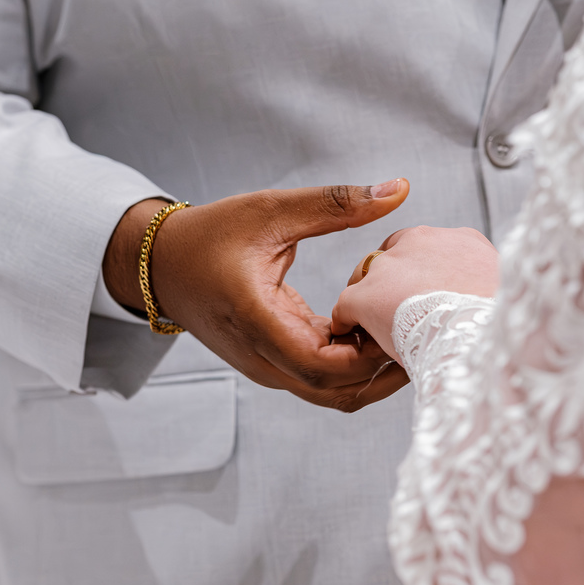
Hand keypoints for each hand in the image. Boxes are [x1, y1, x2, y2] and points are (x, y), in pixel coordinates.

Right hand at [103, 180, 411, 411]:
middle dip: (383, 370)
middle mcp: (262, 357)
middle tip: (420, 331)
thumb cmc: (211, 235)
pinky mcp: (275, 366)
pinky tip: (377, 332)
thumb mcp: (272, 210)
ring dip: (372, 374)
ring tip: (403, 333)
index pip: (321, 364)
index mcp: (256, 319)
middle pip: (335, 393)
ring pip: (332, 395)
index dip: (366, 352)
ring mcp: (268, 368)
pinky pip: (322, 382)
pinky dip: (354, 367)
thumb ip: (337, 203)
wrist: (163, 265)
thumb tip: (398, 189)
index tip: (397, 317)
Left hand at [331, 226, 499, 359]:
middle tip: (395, 313)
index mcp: (459, 240)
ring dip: (370, 304)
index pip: (423, 247)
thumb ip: (483, 285)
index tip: (418, 295)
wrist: (492, 339)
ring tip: (375, 330)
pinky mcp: (369, 295)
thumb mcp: (505, 291)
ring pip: (368, 281)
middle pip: (392, 258)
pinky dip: (346, 322)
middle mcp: (422, 243)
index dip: (416, 273)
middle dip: (391, 284)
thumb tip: (485, 304)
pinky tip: (351, 337)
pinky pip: (346, 307)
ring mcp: (392, 267)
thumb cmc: (506, 326)